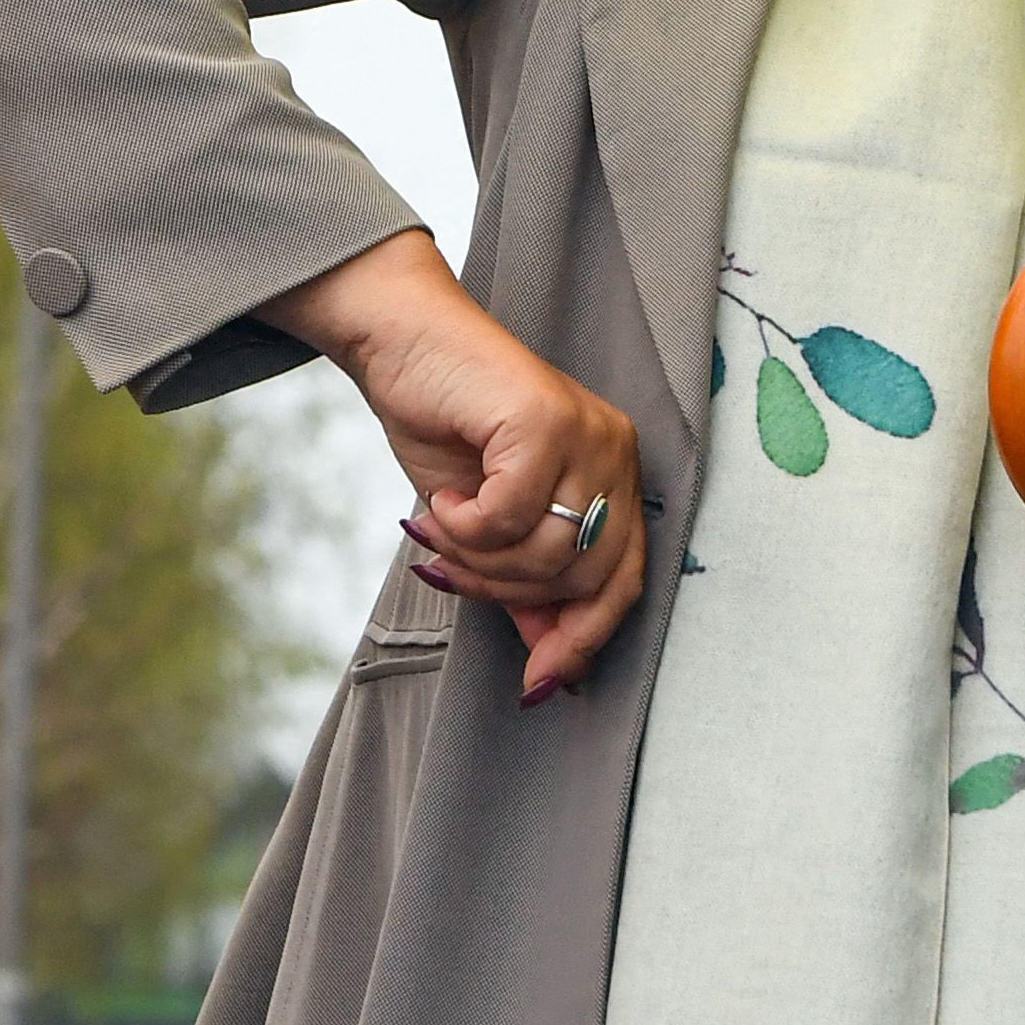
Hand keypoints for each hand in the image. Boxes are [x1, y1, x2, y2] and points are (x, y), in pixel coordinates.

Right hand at [266, 229, 645, 702]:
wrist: (401, 341)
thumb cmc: (445, 423)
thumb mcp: (488, 520)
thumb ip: (525, 583)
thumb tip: (549, 668)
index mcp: (613, 473)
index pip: (623, 581)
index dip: (583, 639)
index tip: (538, 682)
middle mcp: (614, 451)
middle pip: (583, 578)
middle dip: (507, 592)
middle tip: (451, 568)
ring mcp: (587, 434)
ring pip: (547, 554)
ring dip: (479, 558)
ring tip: (443, 526)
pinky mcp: (545, 421)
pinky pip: (511, 517)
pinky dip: (465, 524)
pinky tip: (443, 498)